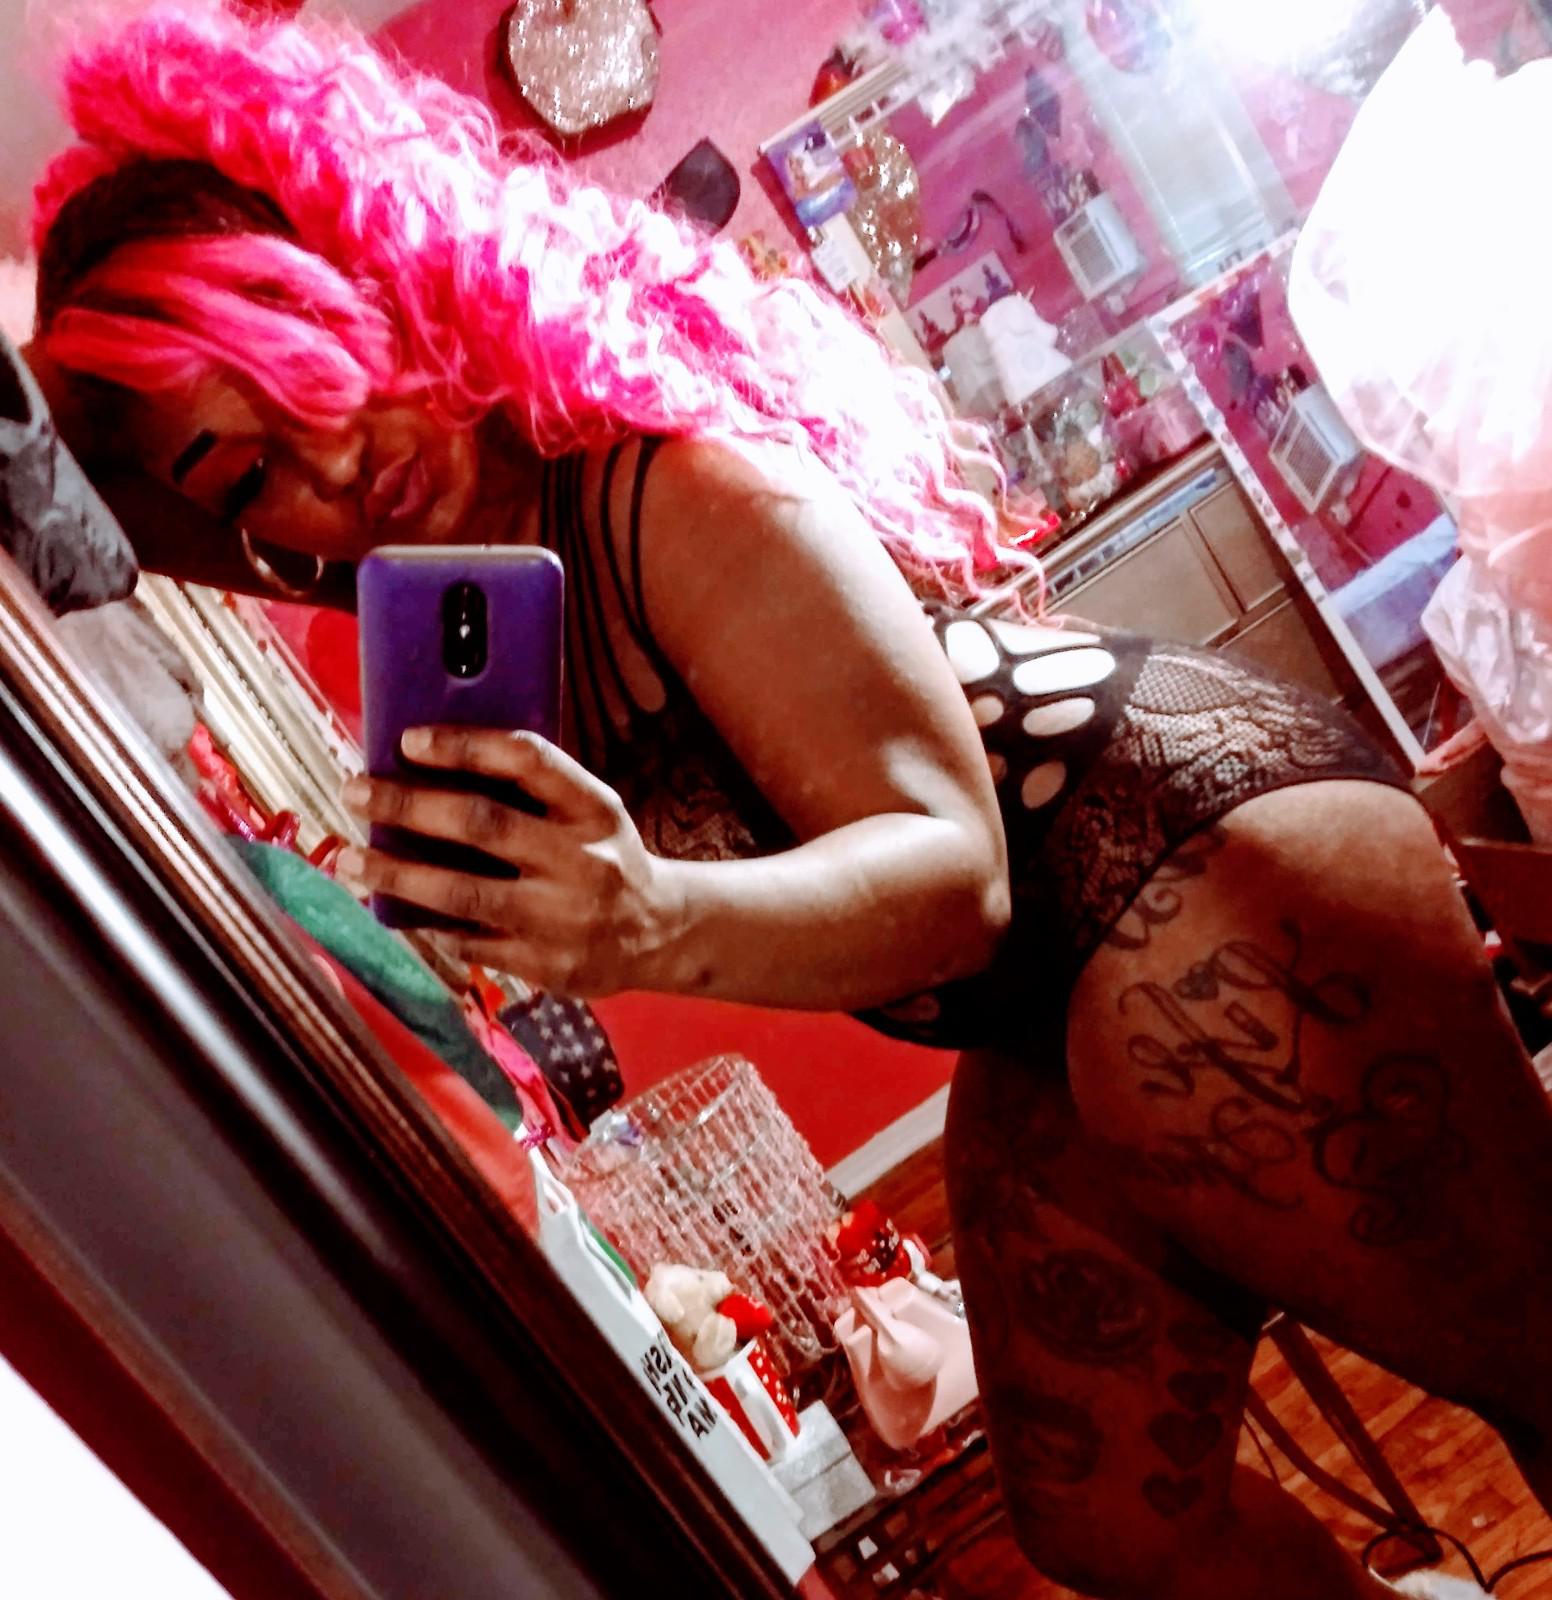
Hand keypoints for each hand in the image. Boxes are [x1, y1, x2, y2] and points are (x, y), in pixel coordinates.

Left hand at [338, 727, 680, 995]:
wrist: (660, 933)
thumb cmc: (604, 858)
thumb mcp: (590, 812)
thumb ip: (531, 792)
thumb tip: (432, 768)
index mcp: (594, 809)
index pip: (528, 760)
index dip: (465, 746)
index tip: (409, 741)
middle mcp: (582, 860)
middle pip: (481, 824)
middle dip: (407, 805)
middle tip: (357, 792)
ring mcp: (562, 918)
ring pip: (462, 892)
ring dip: (395, 873)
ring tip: (349, 857)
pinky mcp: (544, 965)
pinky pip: (468, 939)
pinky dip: (426, 920)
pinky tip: (396, 905)